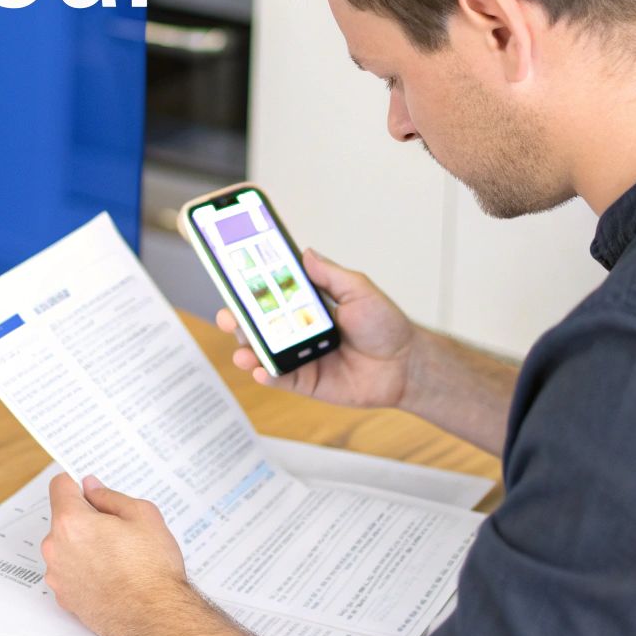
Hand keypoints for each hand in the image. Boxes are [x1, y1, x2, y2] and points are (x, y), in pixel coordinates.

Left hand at [41, 472, 190, 635]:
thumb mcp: (142, 515)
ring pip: (66, 547)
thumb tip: (91, 488)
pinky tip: (110, 577)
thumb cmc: (153, 568)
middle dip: (85, 519)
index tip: (90, 490)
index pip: (59, 485)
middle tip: (116, 530)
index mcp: (72, 522)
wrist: (156, 618)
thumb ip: (110, 497)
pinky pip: (69, 572)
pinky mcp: (64, 599)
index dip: (77, 483)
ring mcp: (57, 576)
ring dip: (83, 546)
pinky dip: (84, 570)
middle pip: (63, 519)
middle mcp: (55, 548)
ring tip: (116, 558)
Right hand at [219, 249, 417, 409]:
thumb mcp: (359, 290)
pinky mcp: (305, 382)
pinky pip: (279, 379)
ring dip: (247, 349)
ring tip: (242, 348)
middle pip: (259, 325)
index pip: (271, 294)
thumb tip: (306, 253)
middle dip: (238, 320)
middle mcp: (298, 330)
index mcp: (307, 306)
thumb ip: (329, 274)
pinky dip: (266, 374)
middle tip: (229, 316)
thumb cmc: (386, 326)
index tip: (232, 280)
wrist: (406, 365)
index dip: (250, 289)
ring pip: (263, 353)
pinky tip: (259, 369)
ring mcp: (300, 356)